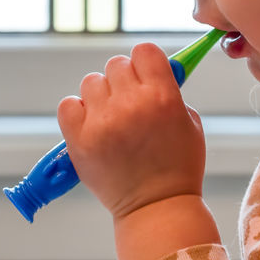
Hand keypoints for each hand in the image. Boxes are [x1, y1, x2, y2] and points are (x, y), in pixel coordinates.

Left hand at [57, 42, 206, 220]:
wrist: (156, 208)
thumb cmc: (177, 167)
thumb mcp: (190, 123)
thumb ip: (171, 93)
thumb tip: (154, 70)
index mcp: (162, 96)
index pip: (143, 51)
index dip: (144, 62)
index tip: (145, 75)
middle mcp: (131, 104)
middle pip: (116, 64)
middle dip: (123, 81)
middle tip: (129, 103)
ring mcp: (103, 121)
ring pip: (91, 82)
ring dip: (100, 96)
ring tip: (111, 119)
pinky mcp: (80, 139)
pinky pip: (68, 105)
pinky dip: (78, 112)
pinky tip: (93, 126)